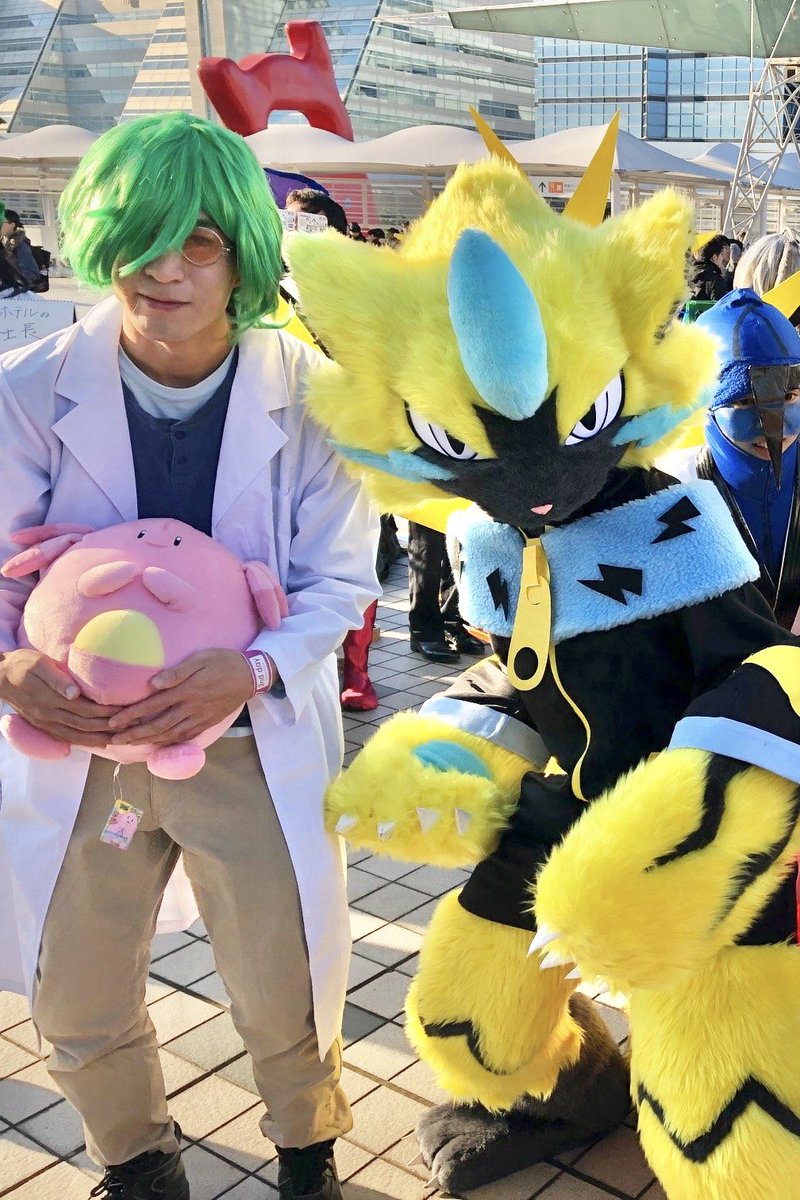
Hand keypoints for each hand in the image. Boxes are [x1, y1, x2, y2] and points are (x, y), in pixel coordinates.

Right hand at [0, 648, 120, 746]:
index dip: (106, 711)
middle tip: (131, 724)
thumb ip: (56, 679)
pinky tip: (100, 742)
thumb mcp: (38, 664)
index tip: (126, 709)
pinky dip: (86, 741)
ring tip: (122, 738)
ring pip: (78, 736)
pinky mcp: (44, 726)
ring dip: (101, 738)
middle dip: (110, 726)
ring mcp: (46, 723)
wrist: (0, 677)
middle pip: (85, 725)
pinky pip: (67, 738)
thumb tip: (74, 693)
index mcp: (50, 699)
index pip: (85, 709)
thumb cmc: (22, 664)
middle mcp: (49, 715)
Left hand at [107, 649, 253, 746]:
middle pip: (158, 725)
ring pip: (170, 734)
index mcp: (187, 690)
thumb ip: (177, 672)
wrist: (250, 675)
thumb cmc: (223, 661)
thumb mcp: (201, 659)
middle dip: (134, 733)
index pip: (153, 705)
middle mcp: (191, 708)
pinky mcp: (207, 723)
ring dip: (148, 741)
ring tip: (131, 744)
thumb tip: (153, 684)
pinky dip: (169, 742)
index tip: (114, 721)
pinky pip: (185, 737)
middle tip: (114, 740)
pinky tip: (158, 744)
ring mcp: (200, 718)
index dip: (132, 715)